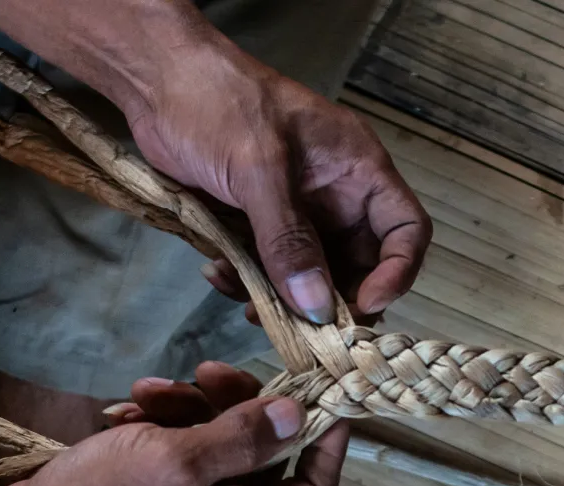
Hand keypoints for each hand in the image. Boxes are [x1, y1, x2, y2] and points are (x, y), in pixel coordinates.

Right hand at [1, 372, 347, 485]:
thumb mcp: (175, 462)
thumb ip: (243, 438)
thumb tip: (300, 416)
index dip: (326, 443)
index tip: (321, 392)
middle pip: (264, 458)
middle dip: (238, 408)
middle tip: (209, 370)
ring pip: (217, 448)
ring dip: (188, 410)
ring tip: (148, 390)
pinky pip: (178, 455)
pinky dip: (160, 428)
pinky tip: (126, 412)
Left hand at [125, 40, 430, 323]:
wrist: (158, 80)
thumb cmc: (219, 101)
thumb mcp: (259, 168)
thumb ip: (288, 238)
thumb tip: (316, 305)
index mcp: (358, 170)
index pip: (405, 230)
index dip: (397, 272)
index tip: (364, 306)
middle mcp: (337, 196)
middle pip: (360, 265)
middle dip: (331, 300)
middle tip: (302, 327)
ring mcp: (298, 212)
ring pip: (311, 276)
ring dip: (284, 299)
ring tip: (248, 304)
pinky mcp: (259, 223)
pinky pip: (270, 269)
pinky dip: (249, 281)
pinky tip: (218, 274)